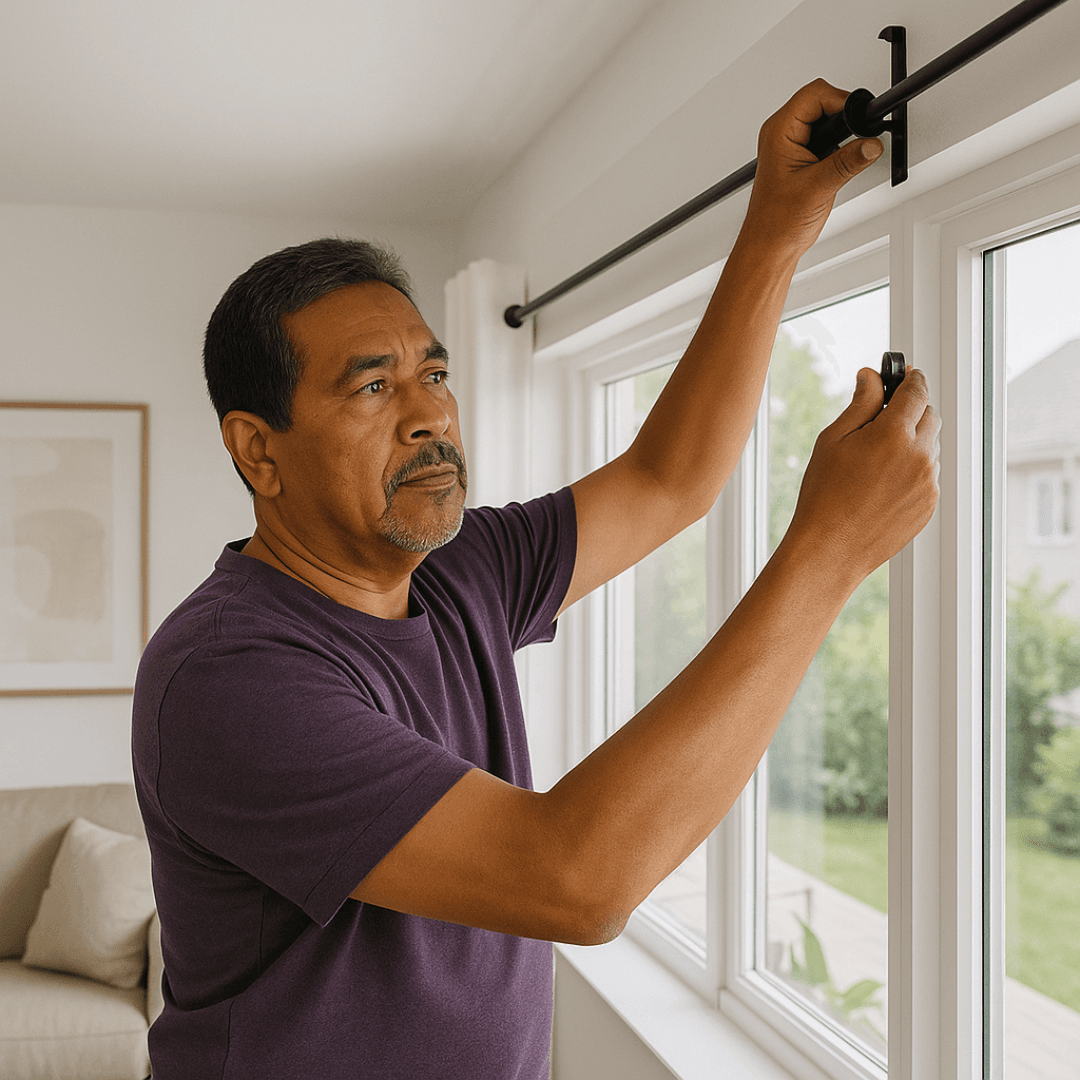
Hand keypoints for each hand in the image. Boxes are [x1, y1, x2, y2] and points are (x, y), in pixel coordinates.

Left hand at [741, 79, 883, 256]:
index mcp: (779, 132)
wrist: (770, 246)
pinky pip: (825, 138)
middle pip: (822, 101)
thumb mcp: (818, 188)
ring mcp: (791, 145)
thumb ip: (848, 162)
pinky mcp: (802, 158)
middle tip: (860, 134)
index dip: (843, 101)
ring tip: (849, 153)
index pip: (815, 94)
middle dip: (845, 116)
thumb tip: (871, 144)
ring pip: (826, 119)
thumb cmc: (776, 222)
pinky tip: (841, 164)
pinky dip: (839, 146)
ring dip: (842, 133)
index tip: (861, 118)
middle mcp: (782, 134)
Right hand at [787, 366, 940, 579]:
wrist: (830, 548)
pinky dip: (912, 472)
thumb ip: (860, 403)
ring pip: (930, 448)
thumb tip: (872, 377)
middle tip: (883, 422)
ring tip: (875, 464)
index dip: (912, 379)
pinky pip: (927, 476)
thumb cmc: (823, 494)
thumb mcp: (833, 441)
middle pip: (930, 416)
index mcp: (893, 435)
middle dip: (912, 412)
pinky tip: (881, 486)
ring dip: (912, 444)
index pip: (917, 392)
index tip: (908, 376)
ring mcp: (927, 483)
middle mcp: (919, 456)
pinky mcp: (929, 505)